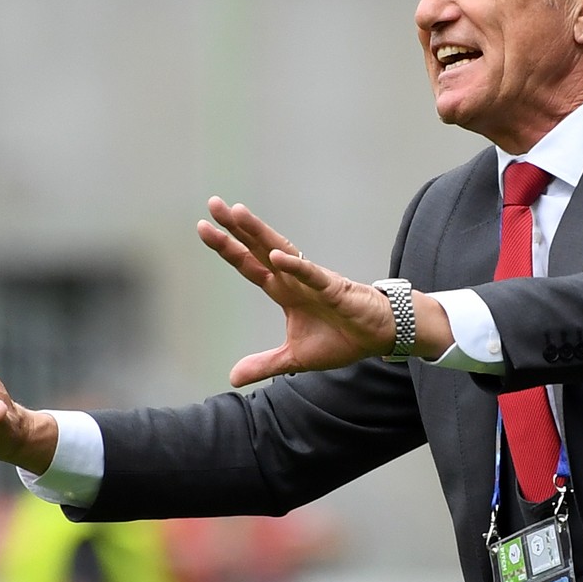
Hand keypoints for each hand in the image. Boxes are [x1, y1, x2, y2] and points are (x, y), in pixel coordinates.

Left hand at [198, 197, 413, 385]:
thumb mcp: (294, 358)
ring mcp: (312, 281)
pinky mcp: (334, 289)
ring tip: (237, 214)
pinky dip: (294, 266)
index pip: (248, 265)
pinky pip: (311, 275)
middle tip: (213, 204)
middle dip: (235, 228)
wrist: (378, 337)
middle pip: (258, 248)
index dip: (227, 248)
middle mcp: (293, 279)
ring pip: (281, 251)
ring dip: (258, 233)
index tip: (204, 228)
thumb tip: (233, 377)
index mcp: (283, 291)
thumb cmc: (340, 338)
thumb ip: (264, 364)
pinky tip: (275, 255)